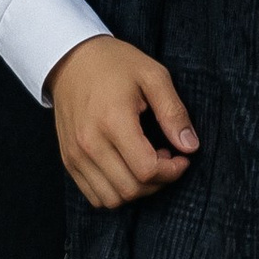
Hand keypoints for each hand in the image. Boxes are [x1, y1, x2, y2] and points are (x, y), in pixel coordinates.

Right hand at [48, 34, 199, 204]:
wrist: (70, 59)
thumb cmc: (115, 64)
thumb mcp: (152, 75)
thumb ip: (173, 112)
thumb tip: (190, 147)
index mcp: (113, 120)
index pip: (146, 169)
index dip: (172, 171)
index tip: (181, 157)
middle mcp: (89, 143)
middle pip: (130, 189)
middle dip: (158, 182)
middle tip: (166, 158)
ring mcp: (75, 155)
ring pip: (112, 199)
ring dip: (137, 190)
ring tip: (145, 163)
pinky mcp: (68, 160)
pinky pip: (94, 196)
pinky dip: (115, 191)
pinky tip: (126, 168)